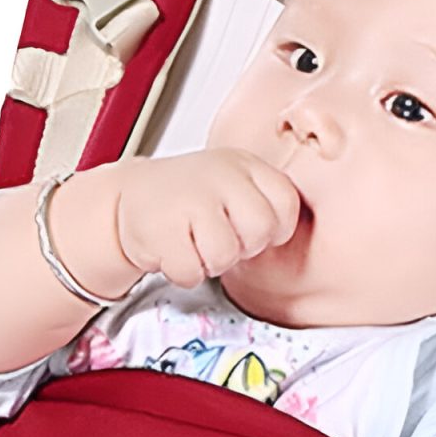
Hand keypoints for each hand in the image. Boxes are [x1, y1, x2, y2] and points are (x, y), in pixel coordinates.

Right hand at [108, 151, 303, 288]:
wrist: (131, 199)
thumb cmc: (191, 201)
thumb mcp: (234, 187)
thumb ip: (266, 204)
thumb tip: (305, 240)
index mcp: (245, 165)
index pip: (286, 205)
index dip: (272, 228)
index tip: (246, 226)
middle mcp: (220, 175)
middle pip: (260, 231)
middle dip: (241, 246)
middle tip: (217, 235)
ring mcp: (189, 198)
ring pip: (225, 256)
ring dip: (209, 261)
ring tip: (192, 240)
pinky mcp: (161, 227)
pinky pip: (191, 271)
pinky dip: (182, 271)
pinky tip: (172, 248)